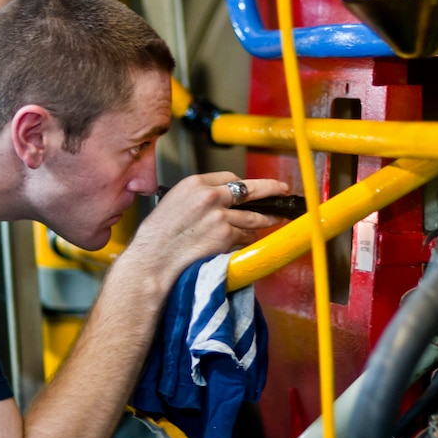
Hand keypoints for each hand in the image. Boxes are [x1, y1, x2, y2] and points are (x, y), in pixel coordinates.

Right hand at [125, 172, 289, 284]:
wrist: (153, 260)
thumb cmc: (158, 236)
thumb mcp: (174, 202)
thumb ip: (198, 196)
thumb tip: (221, 200)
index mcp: (195, 183)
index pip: (229, 177)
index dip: (241, 185)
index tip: (249, 189)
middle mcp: (210, 196)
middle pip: (251, 188)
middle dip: (272, 189)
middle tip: (283, 190)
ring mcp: (220, 216)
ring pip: (253, 216)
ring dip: (266, 219)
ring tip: (276, 218)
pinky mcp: (226, 235)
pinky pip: (246, 236)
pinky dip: (248, 239)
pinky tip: (247, 241)